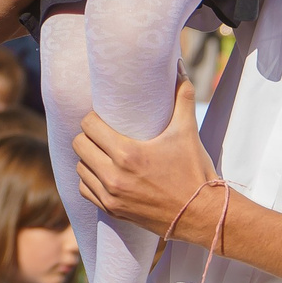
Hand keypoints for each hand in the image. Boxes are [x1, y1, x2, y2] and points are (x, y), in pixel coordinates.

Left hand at [76, 77, 218, 242]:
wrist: (201, 215)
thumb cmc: (194, 172)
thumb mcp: (188, 132)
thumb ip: (182, 96)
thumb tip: (179, 67)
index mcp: (128, 154)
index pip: (89, 126)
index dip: (93, 118)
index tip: (103, 116)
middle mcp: (114, 177)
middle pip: (79, 146)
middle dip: (88, 136)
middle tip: (101, 132)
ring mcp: (111, 197)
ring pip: (80, 169)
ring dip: (88, 158)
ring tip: (101, 151)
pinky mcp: (113, 211)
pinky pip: (85, 191)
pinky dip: (90, 180)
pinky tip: (102, 172)